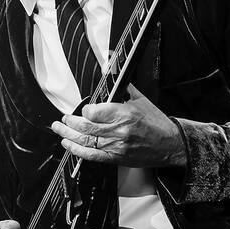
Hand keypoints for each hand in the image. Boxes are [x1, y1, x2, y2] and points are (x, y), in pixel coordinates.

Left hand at [50, 83, 187, 167]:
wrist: (170, 144)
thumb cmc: (156, 122)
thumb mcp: (140, 100)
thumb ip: (122, 87)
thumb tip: (110, 70)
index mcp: (125, 114)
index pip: (95, 112)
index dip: (85, 110)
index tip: (83, 108)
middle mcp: (119, 131)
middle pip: (86, 127)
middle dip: (71, 122)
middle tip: (64, 118)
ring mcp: (116, 146)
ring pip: (85, 141)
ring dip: (68, 135)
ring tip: (59, 128)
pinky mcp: (115, 158)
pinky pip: (91, 156)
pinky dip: (77, 151)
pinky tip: (68, 144)